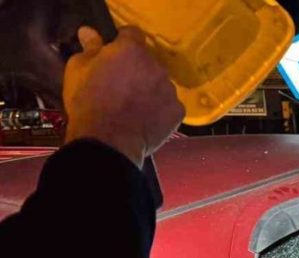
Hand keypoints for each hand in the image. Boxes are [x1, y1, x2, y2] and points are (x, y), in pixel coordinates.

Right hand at [63, 27, 183, 166]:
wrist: (108, 140)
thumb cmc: (88, 102)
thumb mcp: (78, 70)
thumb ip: (89, 48)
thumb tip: (89, 32)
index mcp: (131, 50)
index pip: (132, 34)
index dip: (122, 42)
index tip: (114, 53)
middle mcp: (155, 66)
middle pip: (147, 61)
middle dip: (136, 69)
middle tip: (120, 85)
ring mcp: (169, 89)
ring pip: (159, 83)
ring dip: (150, 89)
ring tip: (133, 105)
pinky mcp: (178, 111)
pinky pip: (169, 105)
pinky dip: (160, 109)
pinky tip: (145, 119)